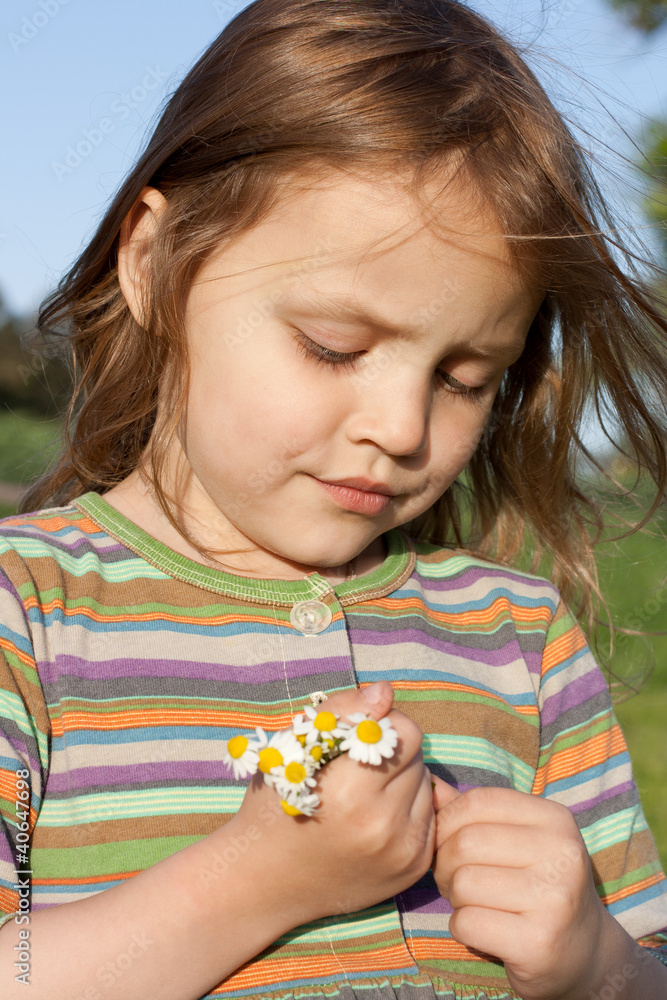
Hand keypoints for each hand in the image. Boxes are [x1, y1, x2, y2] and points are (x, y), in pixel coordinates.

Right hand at [231, 681, 435, 924]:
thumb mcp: (294, 746)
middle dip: (391, 754)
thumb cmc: (274, 805)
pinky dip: (406, 811)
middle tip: (355, 770)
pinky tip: (372, 820)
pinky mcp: (413, 869)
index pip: (406, 732)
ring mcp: (401, 852)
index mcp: (350, 790)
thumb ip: (343, 711)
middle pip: (418, 757)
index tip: (357, 737)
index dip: (383, 725)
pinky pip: (429, 817)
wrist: (264, 882)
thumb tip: (386, 692)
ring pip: (427, 785)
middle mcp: (382, 825)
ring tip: (361, 797)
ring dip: (401, 782)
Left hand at [431, 777, 606, 999]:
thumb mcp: (517, 839)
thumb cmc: (538, 885)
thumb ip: (473, 812)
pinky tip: (483, 932)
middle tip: (456, 882)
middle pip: (466, 842)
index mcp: (555, 819)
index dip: (447, 821)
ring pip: (463, 883)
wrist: (586, 952)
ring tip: (474, 905)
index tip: (449, 843)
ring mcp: (554, 899)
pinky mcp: (539, 943)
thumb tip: (429, 785)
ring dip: (455, 898)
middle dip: (446, 864)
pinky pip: (467, 922)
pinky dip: (461, 928)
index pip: (478, 801)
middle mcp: (561, 854)